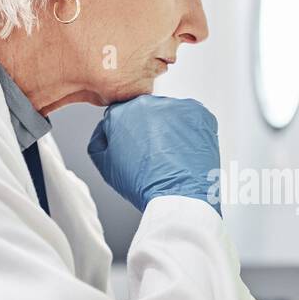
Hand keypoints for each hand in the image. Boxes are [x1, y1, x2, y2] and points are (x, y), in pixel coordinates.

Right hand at [87, 95, 221, 213]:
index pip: (121, 114)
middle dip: (149, 129)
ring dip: (170, 129)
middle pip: (146, 111)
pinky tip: (186, 151)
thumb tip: (105, 133)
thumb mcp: (106, 166)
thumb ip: (99, 141)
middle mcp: (148, 104)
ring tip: (171, 155)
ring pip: (170, 114)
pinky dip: (190, 132)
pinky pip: (192, 118)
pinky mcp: (199, 113)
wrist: (178, 195)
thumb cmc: (145, 185)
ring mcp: (176, 106)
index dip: (128, 133)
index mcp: (122, 112)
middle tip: (154, 153)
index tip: (136, 147)